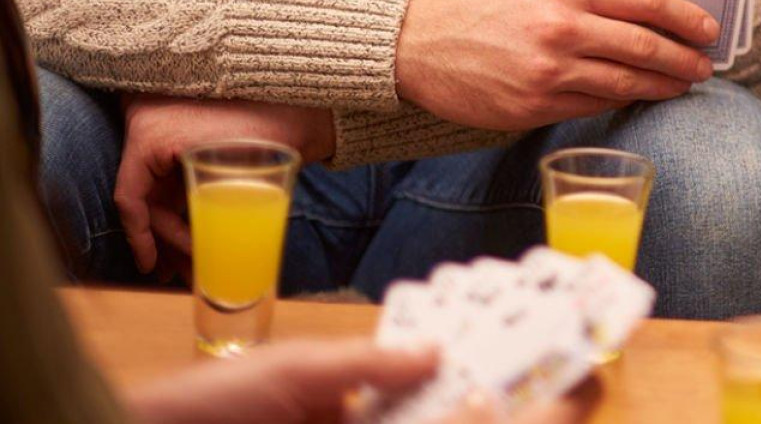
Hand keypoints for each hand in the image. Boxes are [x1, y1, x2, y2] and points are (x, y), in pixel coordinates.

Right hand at [115, 96, 331, 275]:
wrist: (301, 100)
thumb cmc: (265, 126)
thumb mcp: (229, 171)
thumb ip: (206, 209)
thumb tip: (202, 258)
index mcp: (150, 136)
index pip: (130, 197)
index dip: (138, 236)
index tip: (149, 266)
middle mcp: (153, 138)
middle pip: (150, 202)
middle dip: (167, 241)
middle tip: (183, 275)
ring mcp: (172, 143)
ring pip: (166, 198)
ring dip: (177, 231)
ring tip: (191, 267)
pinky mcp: (192, 148)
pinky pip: (180, 187)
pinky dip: (188, 212)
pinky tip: (198, 239)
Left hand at [124, 337, 589, 423]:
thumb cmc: (206, 402)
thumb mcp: (293, 370)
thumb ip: (365, 362)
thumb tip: (438, 347)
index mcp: (349, 394)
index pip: (430, 378)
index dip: (480, 363)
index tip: (531, 348)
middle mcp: (358, 423)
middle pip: (439, 412)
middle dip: (492, 399)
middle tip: (550, 389)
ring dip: (476, 416)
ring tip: (531, 410)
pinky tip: (473, 418)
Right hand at [396, 0, 718, 130]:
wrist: (414, 41)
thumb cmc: (478, 2)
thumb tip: (637, 8)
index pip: (646, 0)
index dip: (685, 16)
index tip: (709, 28)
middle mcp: (563, 29)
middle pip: (645, 47)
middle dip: (683, 59)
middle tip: (705, 65)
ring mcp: (549, 72)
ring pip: (624, 83)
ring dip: (661, 87)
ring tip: (681, 86)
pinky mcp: (533, 107)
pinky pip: (591, 106)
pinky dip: (619, 102)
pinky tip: (635, 99)